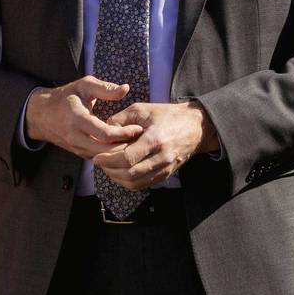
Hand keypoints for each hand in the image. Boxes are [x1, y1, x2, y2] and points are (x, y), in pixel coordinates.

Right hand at [24, 76, 143, 159]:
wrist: (42, 115)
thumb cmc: (66, 97)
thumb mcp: (83, 85)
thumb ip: (105, 88)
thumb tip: (125, 88)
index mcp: (77, 119)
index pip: (105, 134)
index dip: (124, 133)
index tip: (138, 127)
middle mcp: (76, 137)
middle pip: (106, 150)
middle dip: (125, 146)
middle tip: (141, 139)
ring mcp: (77, 148)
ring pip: (103, 157)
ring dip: (120, 153)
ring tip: (136, 143)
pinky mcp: (79, 153)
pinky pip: (99, 158)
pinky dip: (112, 155)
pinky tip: (124, 147)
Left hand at [91, 101, 215, 191]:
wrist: (196, 127)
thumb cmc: (168, 115)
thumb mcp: (143, 109)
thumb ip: (121, 119)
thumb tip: (104, 131)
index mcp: (155, 139)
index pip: (127, 158)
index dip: (109, 160)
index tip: (97, 157)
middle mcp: (162, 158)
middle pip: (130, 174)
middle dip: (110, 170)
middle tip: (100, 163)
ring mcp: (165, 169)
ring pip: (136, 183)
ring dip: (118, 178)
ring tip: (109, 167)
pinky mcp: (166, 175)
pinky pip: (143, 185)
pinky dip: (129, 182)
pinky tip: (121, 172)